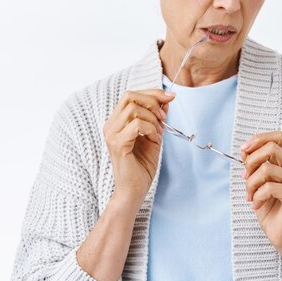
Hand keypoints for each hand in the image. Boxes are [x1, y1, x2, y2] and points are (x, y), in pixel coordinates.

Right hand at [103, 89, 174, 203]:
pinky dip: (150, 129)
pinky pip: (137, 124)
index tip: (171, 96)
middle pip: (129, 95)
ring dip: (152, 119)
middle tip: (164, 117)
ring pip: (134, 109)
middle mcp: (110, 125)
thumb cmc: (142, 165)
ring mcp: (111, 134)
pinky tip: (154, 140)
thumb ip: (157, 117)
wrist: (135, 189)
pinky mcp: (117, 144)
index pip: (130, 95)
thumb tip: (166, 99)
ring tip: (157, 133)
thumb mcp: (154, 135)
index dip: (152, 92)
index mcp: (117, 122)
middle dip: (152, 101)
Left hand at [241, 130, 281, 251]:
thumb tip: (244, 150)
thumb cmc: (269, 206)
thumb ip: (254, 165)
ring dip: (251, 184)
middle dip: (251, 162)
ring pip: (266, 169)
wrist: (280, 233)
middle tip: (245, 178)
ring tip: (250, 196)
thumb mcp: (257, 182)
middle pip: (271, 148)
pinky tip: (256, 204)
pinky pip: (269, 187)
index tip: (243, 149)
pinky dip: (257, 196)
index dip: (259, 138)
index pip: (277, 137)